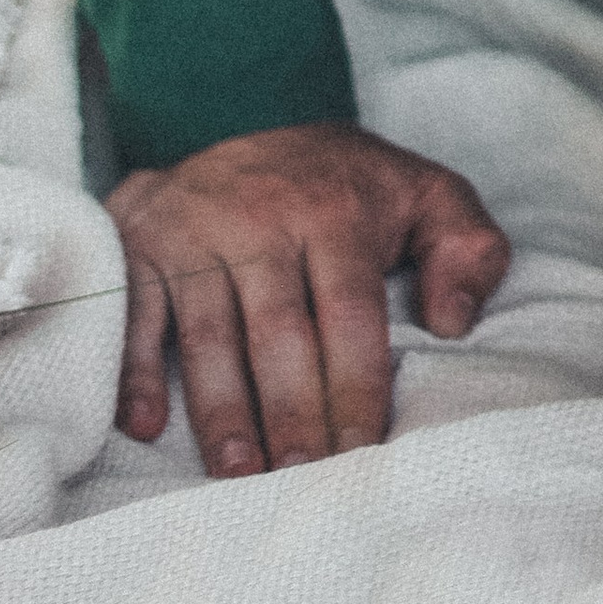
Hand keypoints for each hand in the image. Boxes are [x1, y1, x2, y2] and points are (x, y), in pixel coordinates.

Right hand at [108, 119, 510, 477]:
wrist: (245, 121)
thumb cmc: (345, 187)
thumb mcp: (426, 193)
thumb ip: (469, 248)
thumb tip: (455, 324)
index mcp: (334, 212)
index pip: (349, 315)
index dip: (356, 388)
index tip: (363, 452)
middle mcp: (260, 217)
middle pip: (278, 334)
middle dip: (291, 415)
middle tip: (299, 482)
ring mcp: (194, 229)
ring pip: (207, 334)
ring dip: (220, 411)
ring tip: (237, 475)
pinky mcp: (138, 240)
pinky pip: (133, 310)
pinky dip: (133, 367)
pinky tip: (142, 424)